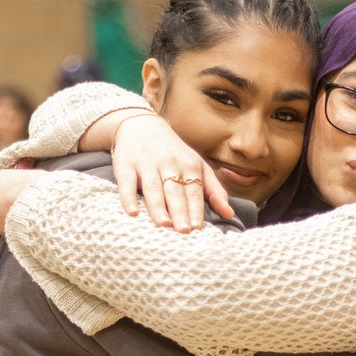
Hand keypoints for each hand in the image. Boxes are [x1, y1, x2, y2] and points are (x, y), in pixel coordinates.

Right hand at [82, 110, 232, 231]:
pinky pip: (126, 183)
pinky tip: (132, 213)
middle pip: (175, 191)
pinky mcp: (126, 165)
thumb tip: (229, 214)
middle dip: (180, 211)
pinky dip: (128, 198)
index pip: (194, 191)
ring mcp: (147, 164)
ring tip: (163, 224)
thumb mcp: (198, 166)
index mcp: (189, 166)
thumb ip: (214, 190)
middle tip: (184, 231)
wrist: (141, 125)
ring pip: (153, 188)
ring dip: (158, 207)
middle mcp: (169, 164)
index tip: (197, 228)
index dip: (195, 209)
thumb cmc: (174, 153)